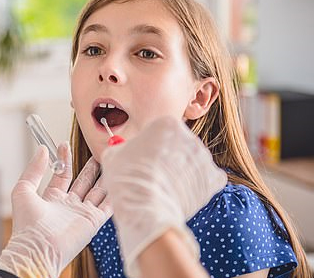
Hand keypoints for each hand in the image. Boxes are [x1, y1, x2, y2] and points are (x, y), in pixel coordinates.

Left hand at [0, 143, 111, 277]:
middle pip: (83, 182)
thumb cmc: (27, 224)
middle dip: (91, 167)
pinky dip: (115, 193)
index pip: (62, 174)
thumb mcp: (23, 189)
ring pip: (98, 191)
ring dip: (105, 177)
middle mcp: (68, 205)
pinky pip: (108, 204)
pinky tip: (120, 180)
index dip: (65, 159)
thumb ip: (34, 169)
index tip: (65, 144)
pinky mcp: (93, 221)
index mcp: (52, 198)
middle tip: (98, 152)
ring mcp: (81, 213)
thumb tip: (43, 149)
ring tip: (112, 161)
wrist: (38, 247)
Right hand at [100, 117, 226, 277]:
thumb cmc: (127, 178)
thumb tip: (124, 150)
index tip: (145, 156)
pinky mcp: (215, 179)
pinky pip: (207, 179)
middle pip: (179, 144)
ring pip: (192, 162)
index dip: (151, 144)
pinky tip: (181, 193)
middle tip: (155, 173)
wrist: (146, 207)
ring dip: (182, 171)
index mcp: (166, 123)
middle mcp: (190, 136)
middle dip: (170, 156)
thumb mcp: (114, 155)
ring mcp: (204, 157)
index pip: (161, 129)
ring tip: (164, 187)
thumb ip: (124, 148)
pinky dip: (196, 186)